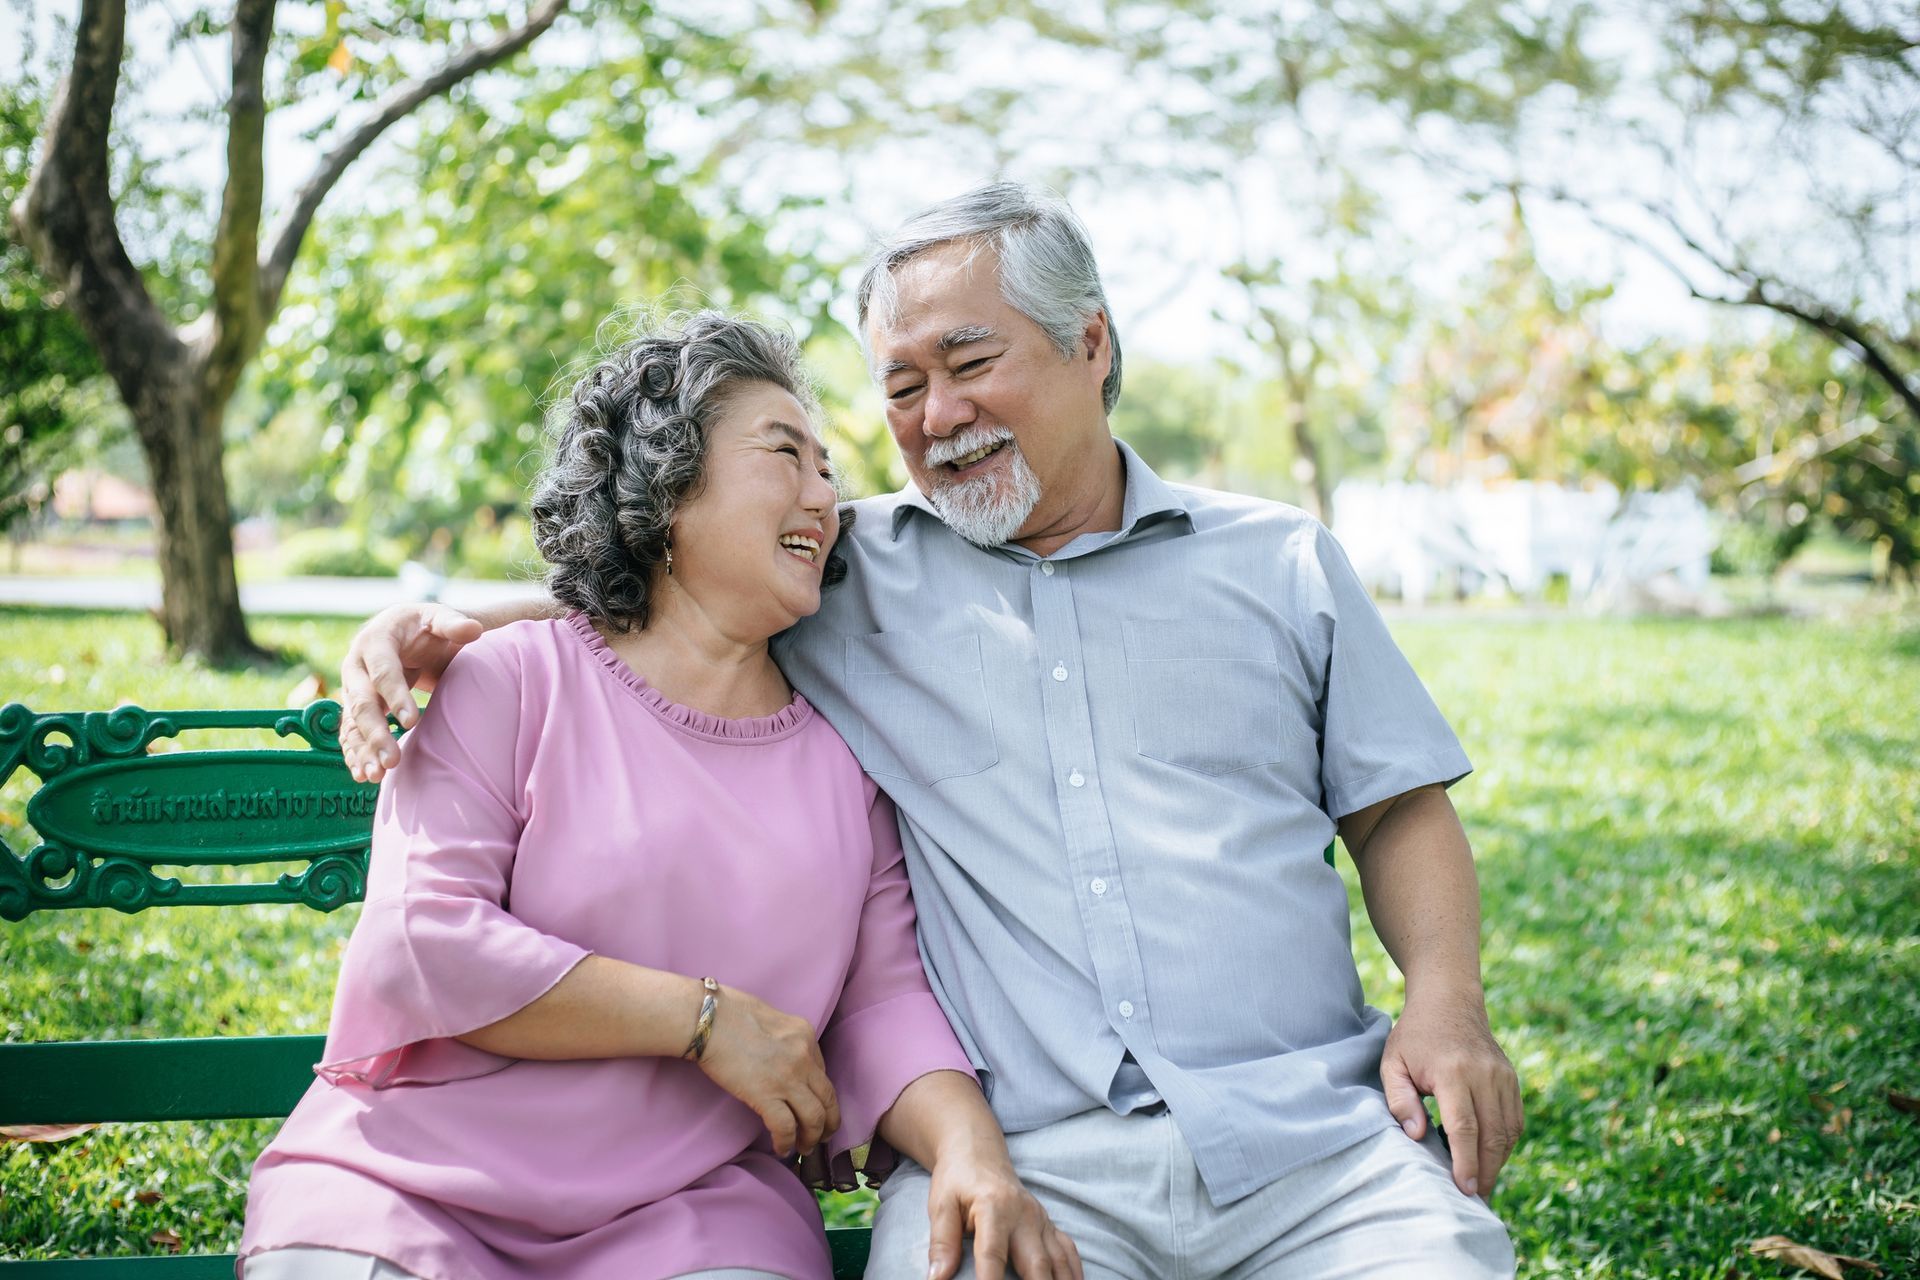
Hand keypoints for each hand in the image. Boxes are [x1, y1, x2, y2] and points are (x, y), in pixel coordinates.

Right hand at [338, 603, 482, 781]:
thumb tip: (474, 629)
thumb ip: (453, 623)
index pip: (383, 672)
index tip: (412, 722)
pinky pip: (349, 732)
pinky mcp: (354, 706)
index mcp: (374, 641)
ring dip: (362, 750)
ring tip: (376, 776)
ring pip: (352, 723)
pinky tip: (363, 775)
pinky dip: (355, 753)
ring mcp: (352, 689)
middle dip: (375, 733)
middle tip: (393, 761)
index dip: (395, 696)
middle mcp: (355, 666)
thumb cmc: (424, 625)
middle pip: (362, 703)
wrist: (402, 631)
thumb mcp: (438, 617)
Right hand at [696, 984, 840, 1158]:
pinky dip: (786, 1142)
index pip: (822, 1071)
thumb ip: (782, 1038)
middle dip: (829, 1121)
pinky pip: (786, 1127)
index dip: (819, 1094)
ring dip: (812, 1137)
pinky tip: (781, 1149)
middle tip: (823, 1136)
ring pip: (815, 1117)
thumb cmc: (728, 1012)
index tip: (815, 1104)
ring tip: (804, 1148)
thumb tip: (779, 1056)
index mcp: (805, 1034)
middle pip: (828, 1097)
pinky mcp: (767, 1095)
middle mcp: (804, 1056)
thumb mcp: (770, 1018)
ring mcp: (788, 1077)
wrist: (708, 1018)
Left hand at [926, 1138, 1081, 1279]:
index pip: (993, 1255)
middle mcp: (1023, 1215)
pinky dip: (1073, 1271)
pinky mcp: (1048, 1223)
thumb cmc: (957, 1181)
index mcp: (993, 1208)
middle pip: (1036, 1263)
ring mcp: (1040, 1219)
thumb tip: (937, 1278)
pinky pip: (1068, 1250)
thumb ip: (941, 1242)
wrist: (979, 1152)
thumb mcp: (941, 1205)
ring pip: (1058, 1260)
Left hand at [1380, 988, 1522, 1198]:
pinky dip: (1505, 1143)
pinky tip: (1488, 1156)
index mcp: (1453, 1072)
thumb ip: (1399, 1100)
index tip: (1463, 1189)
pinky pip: (1515, 1120)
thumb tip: (1416, 1136)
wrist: (1448, 1001)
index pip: (1465, 1127)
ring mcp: (1502, 1076)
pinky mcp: (1511, 1079)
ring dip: (1497, 1161)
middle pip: (1492, 1135)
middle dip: (1485, 1171)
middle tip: (1474, 1198)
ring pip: (1508, 1131)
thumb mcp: (1393, 1063)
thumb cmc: (1414, 1037)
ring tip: (1479, 1181)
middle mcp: (1484, 1074)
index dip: (1466, 1162)